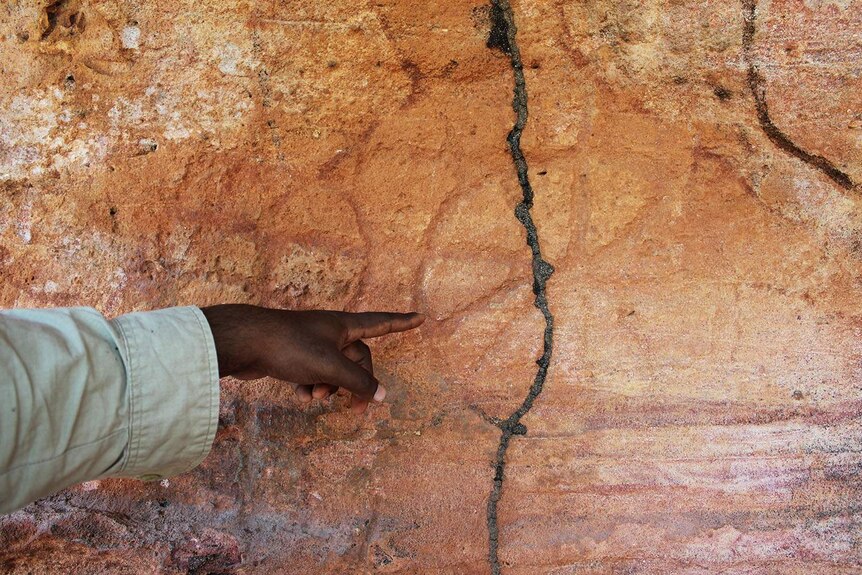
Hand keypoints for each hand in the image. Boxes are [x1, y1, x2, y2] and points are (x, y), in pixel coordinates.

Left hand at [200, 305, 424, 412]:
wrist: (244, 342)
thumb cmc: (290, 347)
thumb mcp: (331, 367)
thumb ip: (359, 383)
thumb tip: (383, 396)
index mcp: (343, 325)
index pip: (380, 323)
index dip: (401, 323)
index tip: (420, 318)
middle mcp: (329, 331)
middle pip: (357, 358)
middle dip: (357, 382)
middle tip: (356, 408)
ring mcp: (310, 343)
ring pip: (334, 369)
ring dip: (331, 387)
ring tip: (318, 398)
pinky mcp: (292, 355)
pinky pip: (313, 374)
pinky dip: (311, 386)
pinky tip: (301, 396)